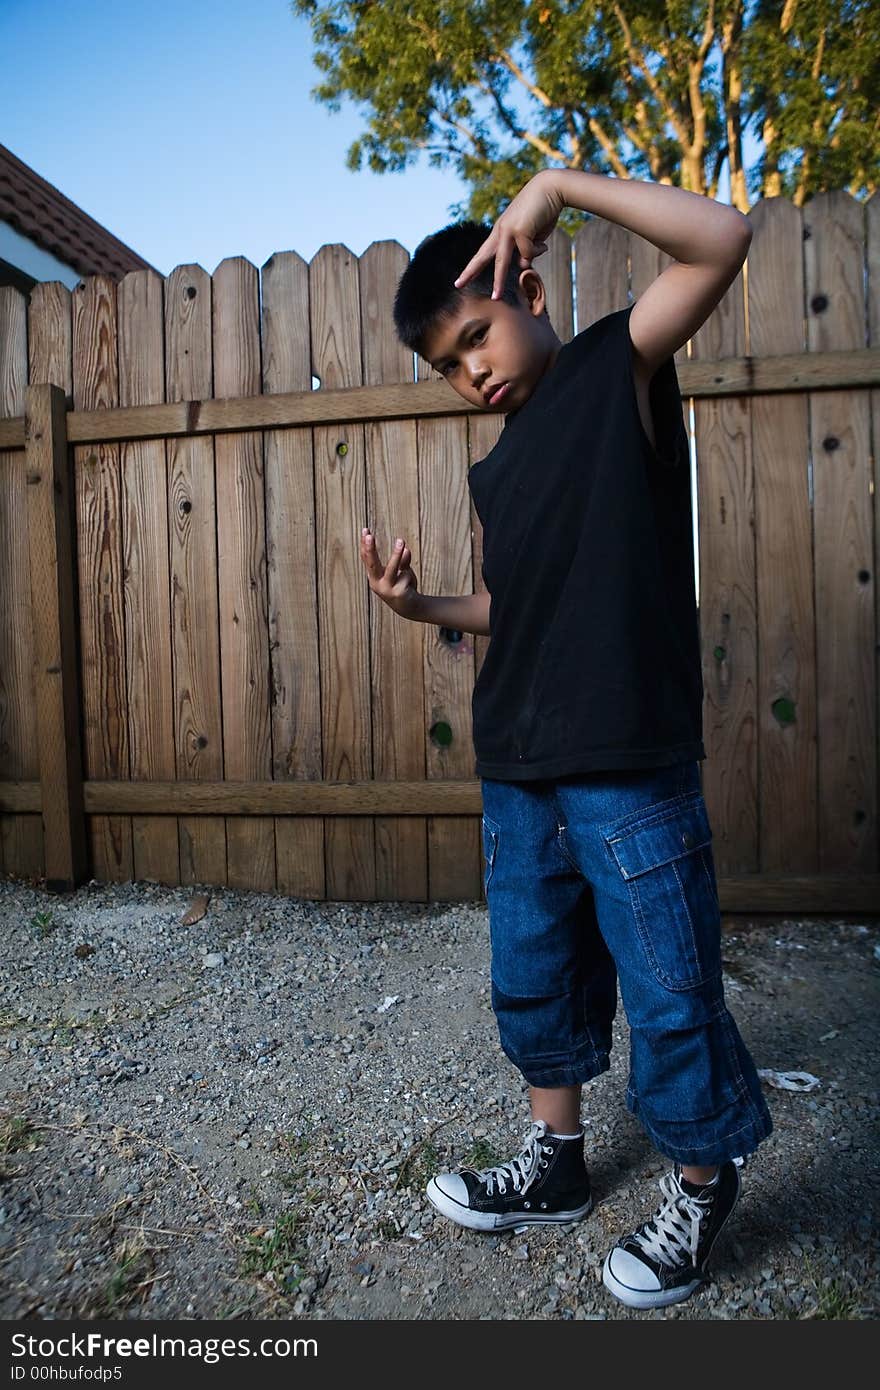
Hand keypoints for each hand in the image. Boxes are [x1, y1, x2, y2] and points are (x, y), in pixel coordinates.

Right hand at [360, 527, 422, 619]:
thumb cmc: (403, 587)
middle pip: (372, 564)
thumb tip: (406, 550)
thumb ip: (403, 561)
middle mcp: (377, 583)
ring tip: (401, 541)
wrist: (410, 608)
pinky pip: (406, 575)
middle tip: (369, 536)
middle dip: (370, 550)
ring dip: (396, 554)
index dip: (365, 545)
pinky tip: (410, 585)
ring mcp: (386, 589)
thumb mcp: (403, 571)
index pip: (367, 558)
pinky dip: (410, 576)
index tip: (365, 530)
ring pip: (392, 568)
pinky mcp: (398, 593)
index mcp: (374, 576)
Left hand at [455, 170, 565, 299]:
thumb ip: (525, 250)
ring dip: (498, 281)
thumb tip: (523, 265)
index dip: (473, 266)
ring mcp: (508, 230)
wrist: (551, 188)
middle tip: (457, 285)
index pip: (484, 252)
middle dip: (470, 272)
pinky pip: (529, 253)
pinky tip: (543, 238)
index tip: (461, 277)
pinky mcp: (519, 230)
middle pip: (483, 256)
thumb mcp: (532, 236)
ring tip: (495, 298)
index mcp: (501, 231)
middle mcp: (500, 230)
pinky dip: (539, 248)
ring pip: (501, 262)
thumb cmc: (543, 211)